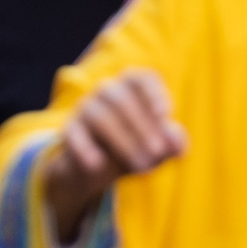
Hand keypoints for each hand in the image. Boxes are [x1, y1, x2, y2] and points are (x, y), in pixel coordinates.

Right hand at [43, 70, 186, 241]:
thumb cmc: (136, 148)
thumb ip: (171, 144)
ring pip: (100, 116)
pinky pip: (73, 134)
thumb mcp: (158, 149)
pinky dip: (85, 148)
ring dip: (123, 141)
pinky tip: (98, 164)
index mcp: (131, 89)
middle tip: (157, 153)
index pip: (140, 78)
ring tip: (141, 166)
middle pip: (122, 99)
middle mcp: (106, 92)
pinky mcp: (70, 131)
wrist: (98, 169)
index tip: (164, 114)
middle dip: (142, 127)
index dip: (153, 92)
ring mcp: (85, 109)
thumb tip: (176, 142)